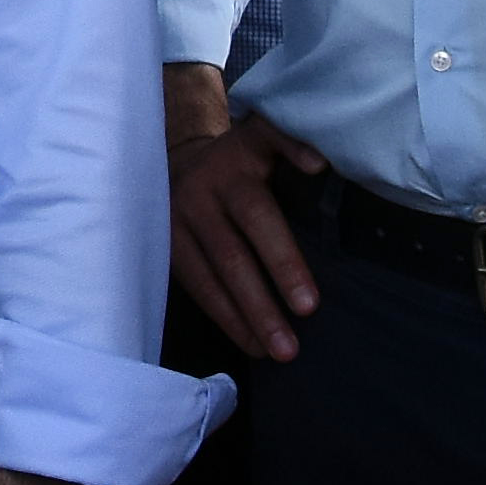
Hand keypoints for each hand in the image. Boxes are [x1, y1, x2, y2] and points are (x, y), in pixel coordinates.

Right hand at [164, 71, 323, 361]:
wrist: (177, 157)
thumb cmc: (241, 156)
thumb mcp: (264, 134)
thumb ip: (290, 141)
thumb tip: (320, 164)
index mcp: (234, 165)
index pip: (259, 210)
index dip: (282, 253)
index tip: (309, 299)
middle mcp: (201, 192)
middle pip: (234, 252)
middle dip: (266, 294)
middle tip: (299, 330)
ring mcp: (177, 222)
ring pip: (211, 277)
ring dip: (244, 317)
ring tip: (276, 351)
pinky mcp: (165, 248)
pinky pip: (196, 288)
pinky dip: (225, 318)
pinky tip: (251, 343)